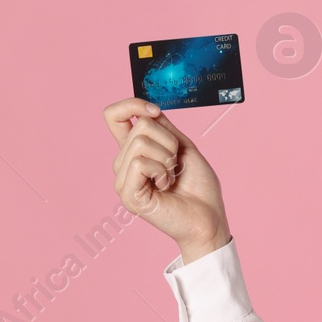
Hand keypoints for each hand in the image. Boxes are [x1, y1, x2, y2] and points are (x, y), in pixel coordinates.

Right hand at [102, 97, 230, 261]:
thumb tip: (146, 111)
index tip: (156, 111)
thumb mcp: (183, 147)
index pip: (113, 117)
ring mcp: (123, 180)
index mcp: (134, 152)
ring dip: (166, 157)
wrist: (208, 218)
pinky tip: (165, 187)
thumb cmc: (199, 187)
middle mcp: (124, 165)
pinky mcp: (128, 194)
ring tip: (171, 177)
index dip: (131, 104)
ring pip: (139, 142)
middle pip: (139, 125)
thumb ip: (163, 128)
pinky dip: (161, 171)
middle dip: (169, 140)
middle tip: (176, 165)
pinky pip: (139, 163)